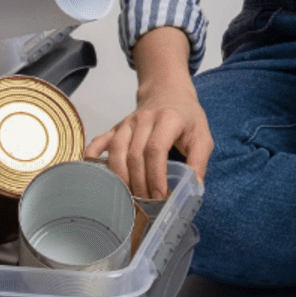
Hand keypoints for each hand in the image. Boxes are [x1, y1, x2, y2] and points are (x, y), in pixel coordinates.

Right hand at [84, 79, 212, 199]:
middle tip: (148, 203)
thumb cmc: (187, 117)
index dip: (156, 176)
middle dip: (140, 184)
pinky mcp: (115, 128)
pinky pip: (98, 143)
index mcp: (168, 119)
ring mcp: (126, 123)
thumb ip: (199, 161)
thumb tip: (193, 188)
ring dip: (121, 178)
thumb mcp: (202, 136)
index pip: (156, 149)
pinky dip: (93, 159)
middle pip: (134, 155)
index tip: (160, 196)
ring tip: (130, 197)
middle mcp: (144, 119)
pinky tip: (98, 177)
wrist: (168, 92)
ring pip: (116, 151)